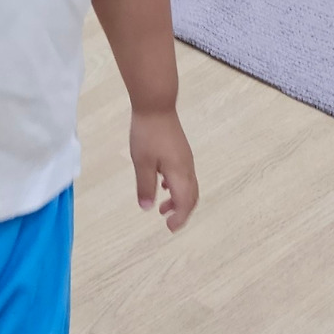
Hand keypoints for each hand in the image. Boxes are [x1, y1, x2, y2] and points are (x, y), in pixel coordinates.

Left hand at [129, 107, 198, 232]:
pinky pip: (184, 176)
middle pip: (192, 196)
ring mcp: (186, 158)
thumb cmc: (147, 134)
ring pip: (189, 186)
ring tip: (163, 208)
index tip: (169, 227)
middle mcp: (187, 168)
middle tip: (169, 223)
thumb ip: (145, 187)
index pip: (185, 202)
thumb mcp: (142, 163)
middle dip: (182, 212)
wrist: (156, 105)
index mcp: (179, 173)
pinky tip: (162, 184)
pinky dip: (176, 187)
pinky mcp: (181, 151)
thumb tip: (148, 209)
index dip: (180, 218)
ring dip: (179, 200)